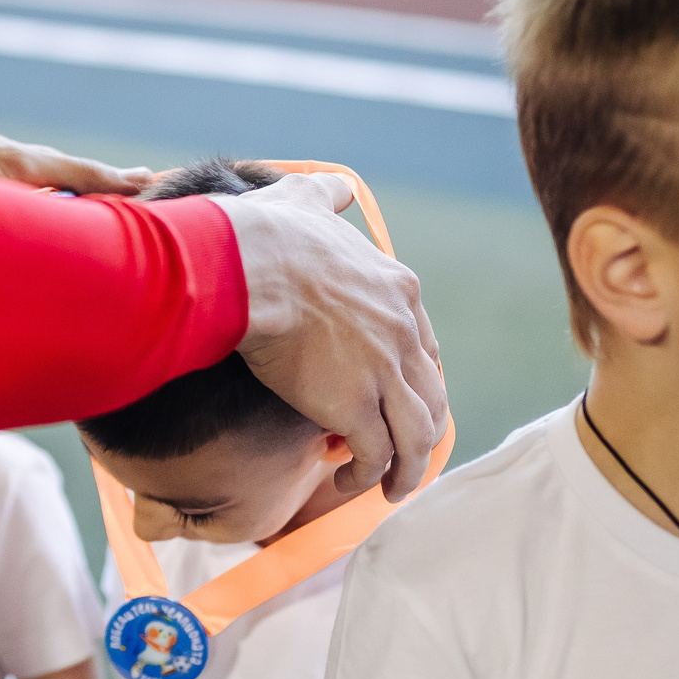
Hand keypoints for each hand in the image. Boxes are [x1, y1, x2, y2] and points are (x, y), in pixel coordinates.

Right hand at [217, 171, 447, 500]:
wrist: (247, 267)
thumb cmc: (268, 237)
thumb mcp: (310, 201)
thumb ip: (328, 198)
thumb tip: (339, 190)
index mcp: (399, 292)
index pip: (426, 349)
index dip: (415, 381)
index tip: (399, 400)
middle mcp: (403, 335)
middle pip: (431, 397)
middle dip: (422, 430)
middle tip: (404, 453)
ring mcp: (383, 374)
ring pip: (417, 437)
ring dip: (408, 468)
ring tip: (391, 488)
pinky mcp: (354, 407)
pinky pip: (377, 456)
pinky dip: (370, 475)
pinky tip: (350, 481)